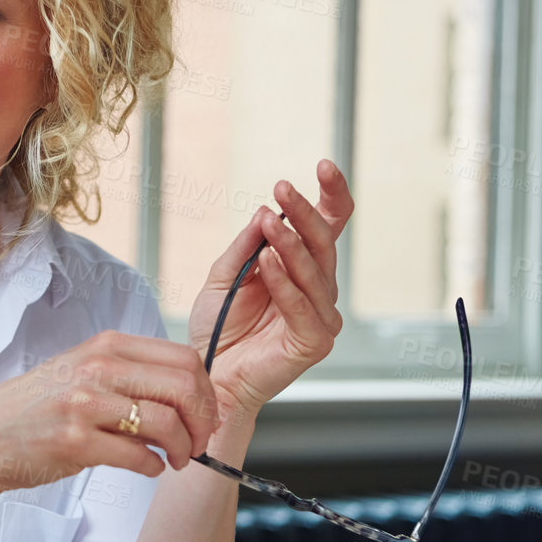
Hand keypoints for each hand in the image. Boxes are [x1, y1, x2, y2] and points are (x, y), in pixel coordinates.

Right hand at [0, 330, 223, 497]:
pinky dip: (153, 468)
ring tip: (176, 461)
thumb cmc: (37, 410)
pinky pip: (138, 457)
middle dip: (202, 422)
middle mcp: (97, 368)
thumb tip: (187, 395)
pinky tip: (147, 469)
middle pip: (184, 387)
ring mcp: (84, 404)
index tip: (204, 416)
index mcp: (105, 346)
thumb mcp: (81, 372)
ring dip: (183, 450)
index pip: (184, 358)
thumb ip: (129, 374)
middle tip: (198, 443)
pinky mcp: (74, 442)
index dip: (206, 392)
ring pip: (166, 423)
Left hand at [187, 160, 351, 426]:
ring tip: (269, 222)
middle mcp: (319, 289)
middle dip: (304, 213)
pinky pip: (303, 306)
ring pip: (315, 272)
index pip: (329, 226)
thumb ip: (245, 247)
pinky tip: (268, 261)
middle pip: (324, 243)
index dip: (332, 196)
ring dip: (291, 244)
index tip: (324, 166)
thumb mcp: (224, 275)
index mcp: (303, 268)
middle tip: (282, 188)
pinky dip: (285, 282)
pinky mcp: (315, 342)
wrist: (209, 375)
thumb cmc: (219, 326)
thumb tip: (266, 211)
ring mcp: (321, 317)